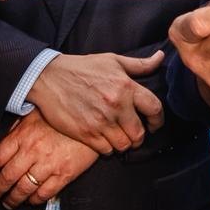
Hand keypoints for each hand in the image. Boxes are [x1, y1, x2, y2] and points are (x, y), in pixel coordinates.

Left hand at [0, 110, 97, 208]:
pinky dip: (34, 200)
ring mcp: (48, 164)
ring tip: (8, 203)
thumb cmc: (61, 117)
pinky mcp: (64, 174)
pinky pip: (44, 193)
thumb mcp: (35, 114)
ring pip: (23, 189)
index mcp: (23, 134)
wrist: (91, 120)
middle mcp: (33, 150)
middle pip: (7, 177)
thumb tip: (1, 139)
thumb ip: (17, 127)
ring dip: (13, 199)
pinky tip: (30, 200)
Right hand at [27, 51, 164, 153]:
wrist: (48, 77)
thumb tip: (161, 58)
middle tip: (133, 132)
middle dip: (139, 136)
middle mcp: (116, 106)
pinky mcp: (86, 134)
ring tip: (118, 135)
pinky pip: (106, 151)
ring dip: (123, 143)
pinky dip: (108, 148)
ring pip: (124, 146)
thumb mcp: (112, 60)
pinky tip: (103, 138)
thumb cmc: (82, 68)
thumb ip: (139, 64)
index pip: (155, 109)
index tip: (153, 123)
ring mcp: (101, 122)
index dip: (158, 120)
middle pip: (139, 134)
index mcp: (125, 87)